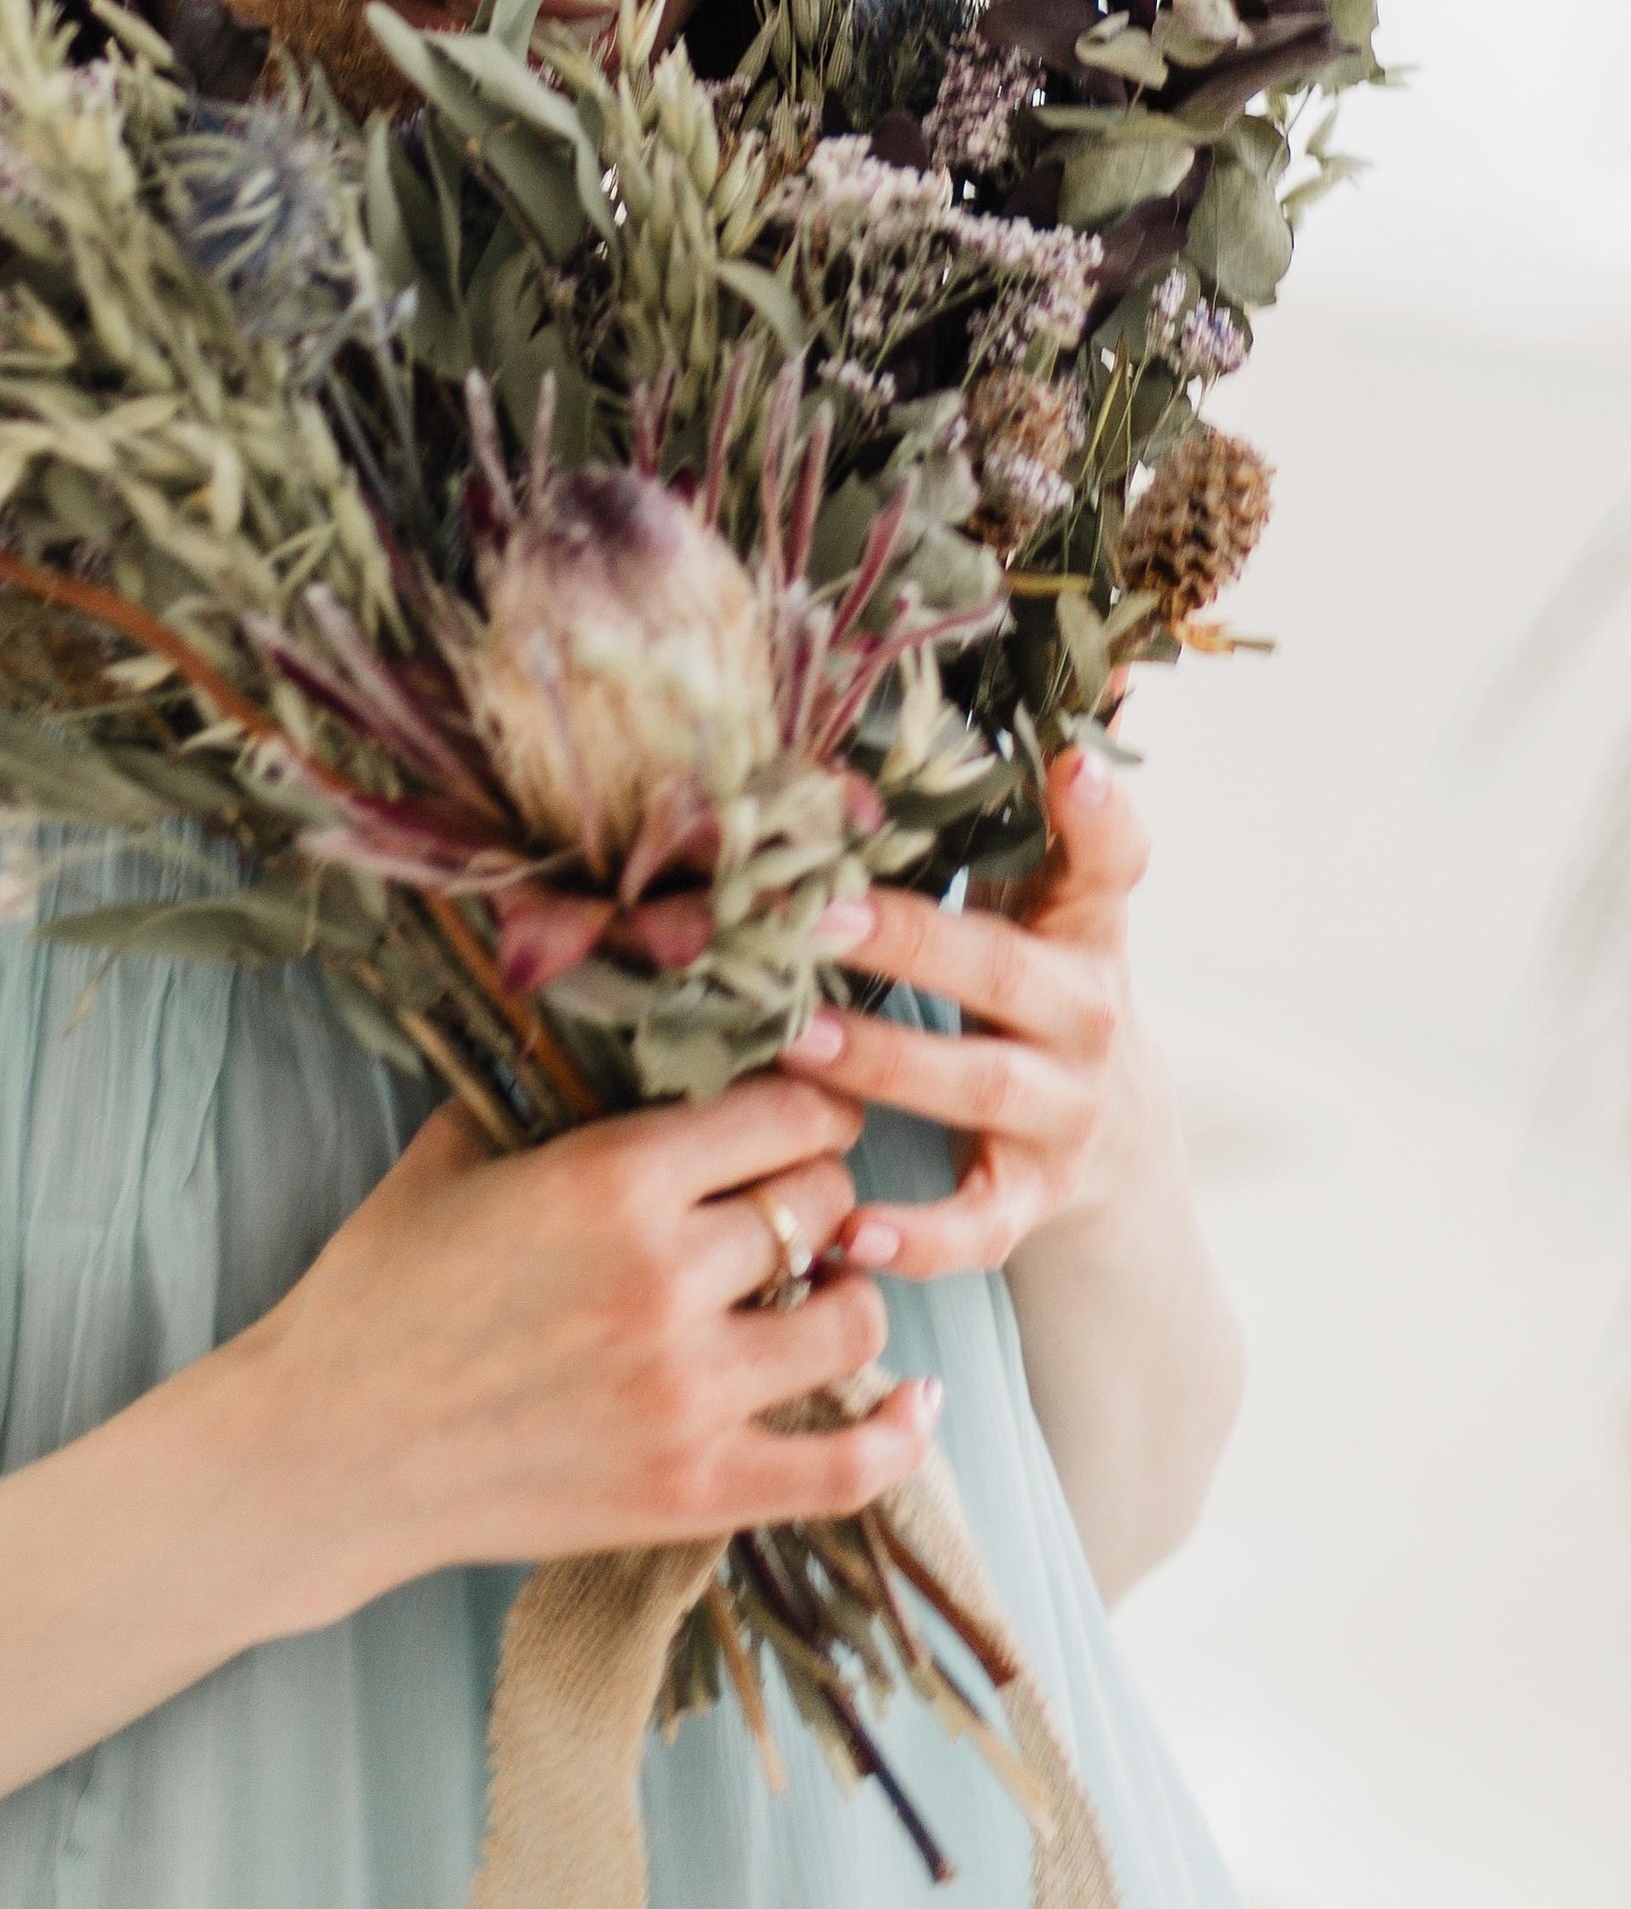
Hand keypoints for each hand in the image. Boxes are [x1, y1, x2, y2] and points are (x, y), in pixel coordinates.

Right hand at [234, 1070, 946, 1612]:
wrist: (327, 1446)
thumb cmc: (381, 1286)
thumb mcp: (456, 1151)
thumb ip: (554, 1084)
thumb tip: (632, 1016)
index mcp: (612, 1179)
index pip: (788, 1109)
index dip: (807, 1099)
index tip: (799, 1107)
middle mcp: (667, 1280)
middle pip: (825, 1202)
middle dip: (814, 1189)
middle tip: (785, 1197)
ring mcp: (688, 1395)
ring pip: (854, 1318)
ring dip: (842, 1292)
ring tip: (804, 1287)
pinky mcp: (693, 1492)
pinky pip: (848, 1469)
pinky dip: (898, 1435)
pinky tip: (915, 1403)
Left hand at [791, 745, 1150, 1282]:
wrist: (1115, 1156)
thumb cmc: (1033, 995)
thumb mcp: (1044, 908)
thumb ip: (1020, 815)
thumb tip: (1077, 674)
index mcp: (1085, 934)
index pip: (1111, 865)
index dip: (1098, 817)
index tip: (1069, 765)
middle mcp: (1086, 1021)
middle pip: (1008, 976)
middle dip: (914, 945)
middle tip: (816, 919)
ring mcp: (1065, 1118)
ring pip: (977, 1089)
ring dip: (882, 1065)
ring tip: (793, 1043)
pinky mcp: (1033, 1204)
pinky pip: (978, 1226)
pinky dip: (916, 1234)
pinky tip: (848, 1229)